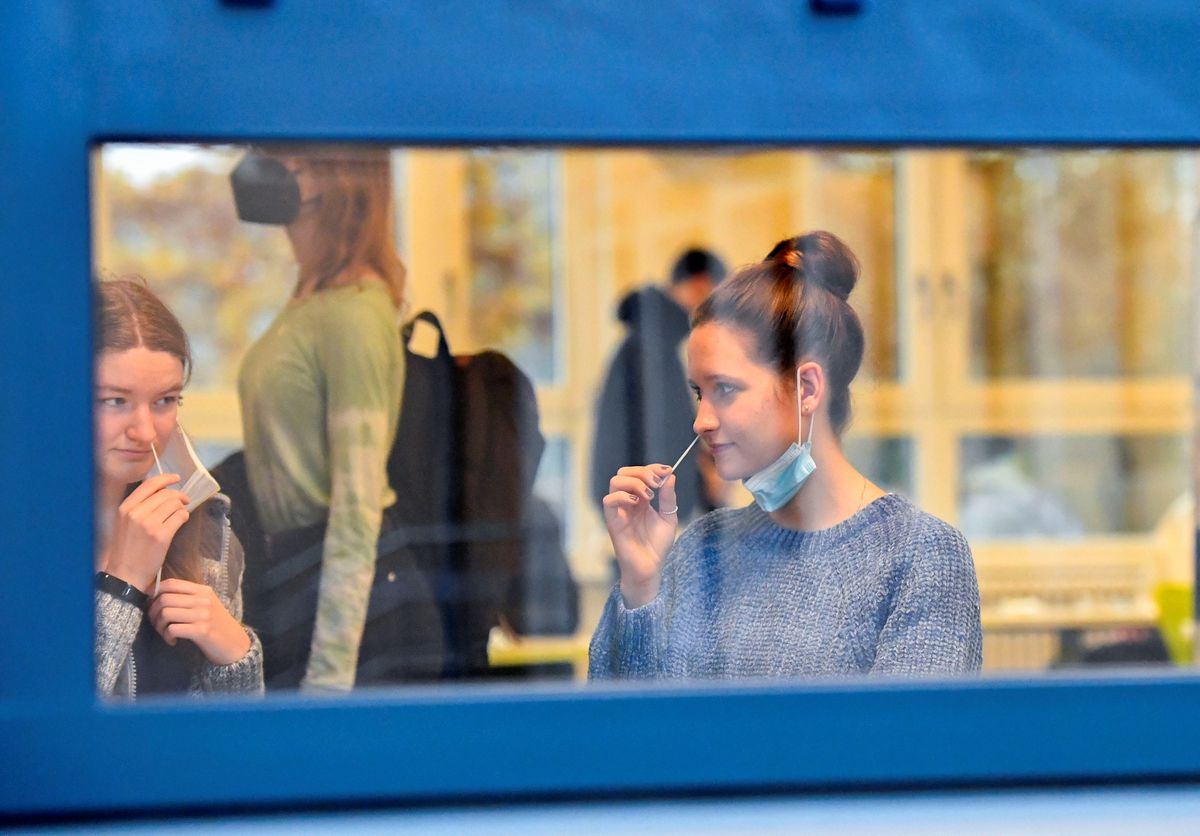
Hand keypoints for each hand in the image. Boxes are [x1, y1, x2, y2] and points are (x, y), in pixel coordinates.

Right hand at [101, 473, 189, 592]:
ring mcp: (149, 524)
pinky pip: (180, 517)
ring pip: (175, 504)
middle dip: (179, 495)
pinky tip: (182, 521)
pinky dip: (184, 517)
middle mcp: (136, 513)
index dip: (165, 479)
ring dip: (182, 507)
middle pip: (166, 494)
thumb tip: (161, 494)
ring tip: (181, 514)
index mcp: (125, 508)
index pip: (149, 485)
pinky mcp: (161, 535)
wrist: (125, 575)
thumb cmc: (126, 550)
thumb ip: (138, 508)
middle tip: (185, 501)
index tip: (176, 478)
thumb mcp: (124, 523)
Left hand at [148, 578, 251, 665]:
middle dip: (153, 612)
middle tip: (157, 623)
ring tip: (165, 633)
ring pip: (166, 613)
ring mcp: (203, 615)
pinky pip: (172, 629)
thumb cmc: (216, 625)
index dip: (154, 591)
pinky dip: (167, 636)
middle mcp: (203, 600)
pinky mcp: (202, 631)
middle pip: (164, 599)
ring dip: (159, 626)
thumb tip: (157, 595)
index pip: (172, 583)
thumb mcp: (206, 606)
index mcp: (203, 591)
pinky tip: (172, 641)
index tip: (150, 602)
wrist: (235, 645)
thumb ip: (187, 598)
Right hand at [603, 463, 676, 607]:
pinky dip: (623, 495)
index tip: (667, 471)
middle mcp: (627, 501)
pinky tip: (638, 503)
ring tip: (649, 495)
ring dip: (635, 482)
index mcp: (640, 499)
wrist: (651, 568)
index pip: (639, 473)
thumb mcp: (669, 518)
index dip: (652, 468)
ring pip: (615, 482)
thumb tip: (670, 476)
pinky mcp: (613, 521)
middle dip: (642, 472)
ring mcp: (619, 510)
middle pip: (624, 473)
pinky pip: (608, 501)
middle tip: (657, 483)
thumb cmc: (657, 546)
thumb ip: (668, 498)